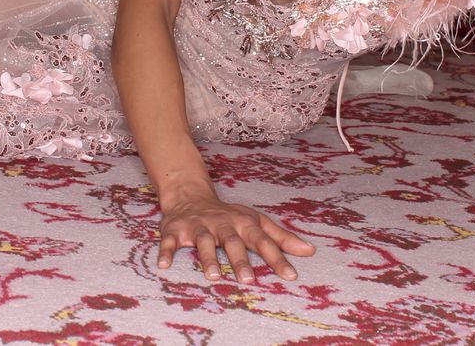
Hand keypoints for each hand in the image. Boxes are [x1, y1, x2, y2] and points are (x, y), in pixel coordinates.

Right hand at [157, 192, 315, 282]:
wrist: (190, 195)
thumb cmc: (228, 216)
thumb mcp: (256, 222)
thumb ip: (281, 237)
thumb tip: (309, 250)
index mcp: (242, 223)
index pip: (262, 241)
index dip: (277, 258)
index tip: (291, 275)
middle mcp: (221, 224)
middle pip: (232, 242)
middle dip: (240, 260)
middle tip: (249, 280)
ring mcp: (197, 227)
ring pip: (203, 242)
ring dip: (208, 258)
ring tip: (215, 276)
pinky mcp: (175, 231)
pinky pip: (170, 242)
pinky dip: (167, 252)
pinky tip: (164, 266)